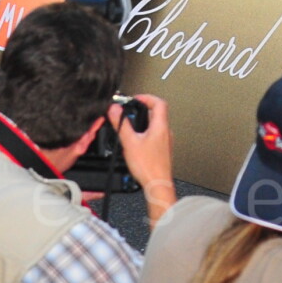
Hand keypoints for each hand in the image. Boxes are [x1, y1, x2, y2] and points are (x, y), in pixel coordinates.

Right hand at [112, 95, 177, 220]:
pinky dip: (147, 132)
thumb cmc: (148, 167)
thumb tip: (115, 110)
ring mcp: (165, 142)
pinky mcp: (163, 150)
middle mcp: (166, 132)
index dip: (147, 97)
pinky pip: (156, 135)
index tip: (136, 98)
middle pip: (158, 112)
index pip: (159, 102)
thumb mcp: (130, 142)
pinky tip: (137, 140)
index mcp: (160, 126)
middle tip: (133, 109)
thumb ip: (122, 125)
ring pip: (157, 125)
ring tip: (133, 123)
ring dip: (145, 121)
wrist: (158, 184)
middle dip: (144, 108)